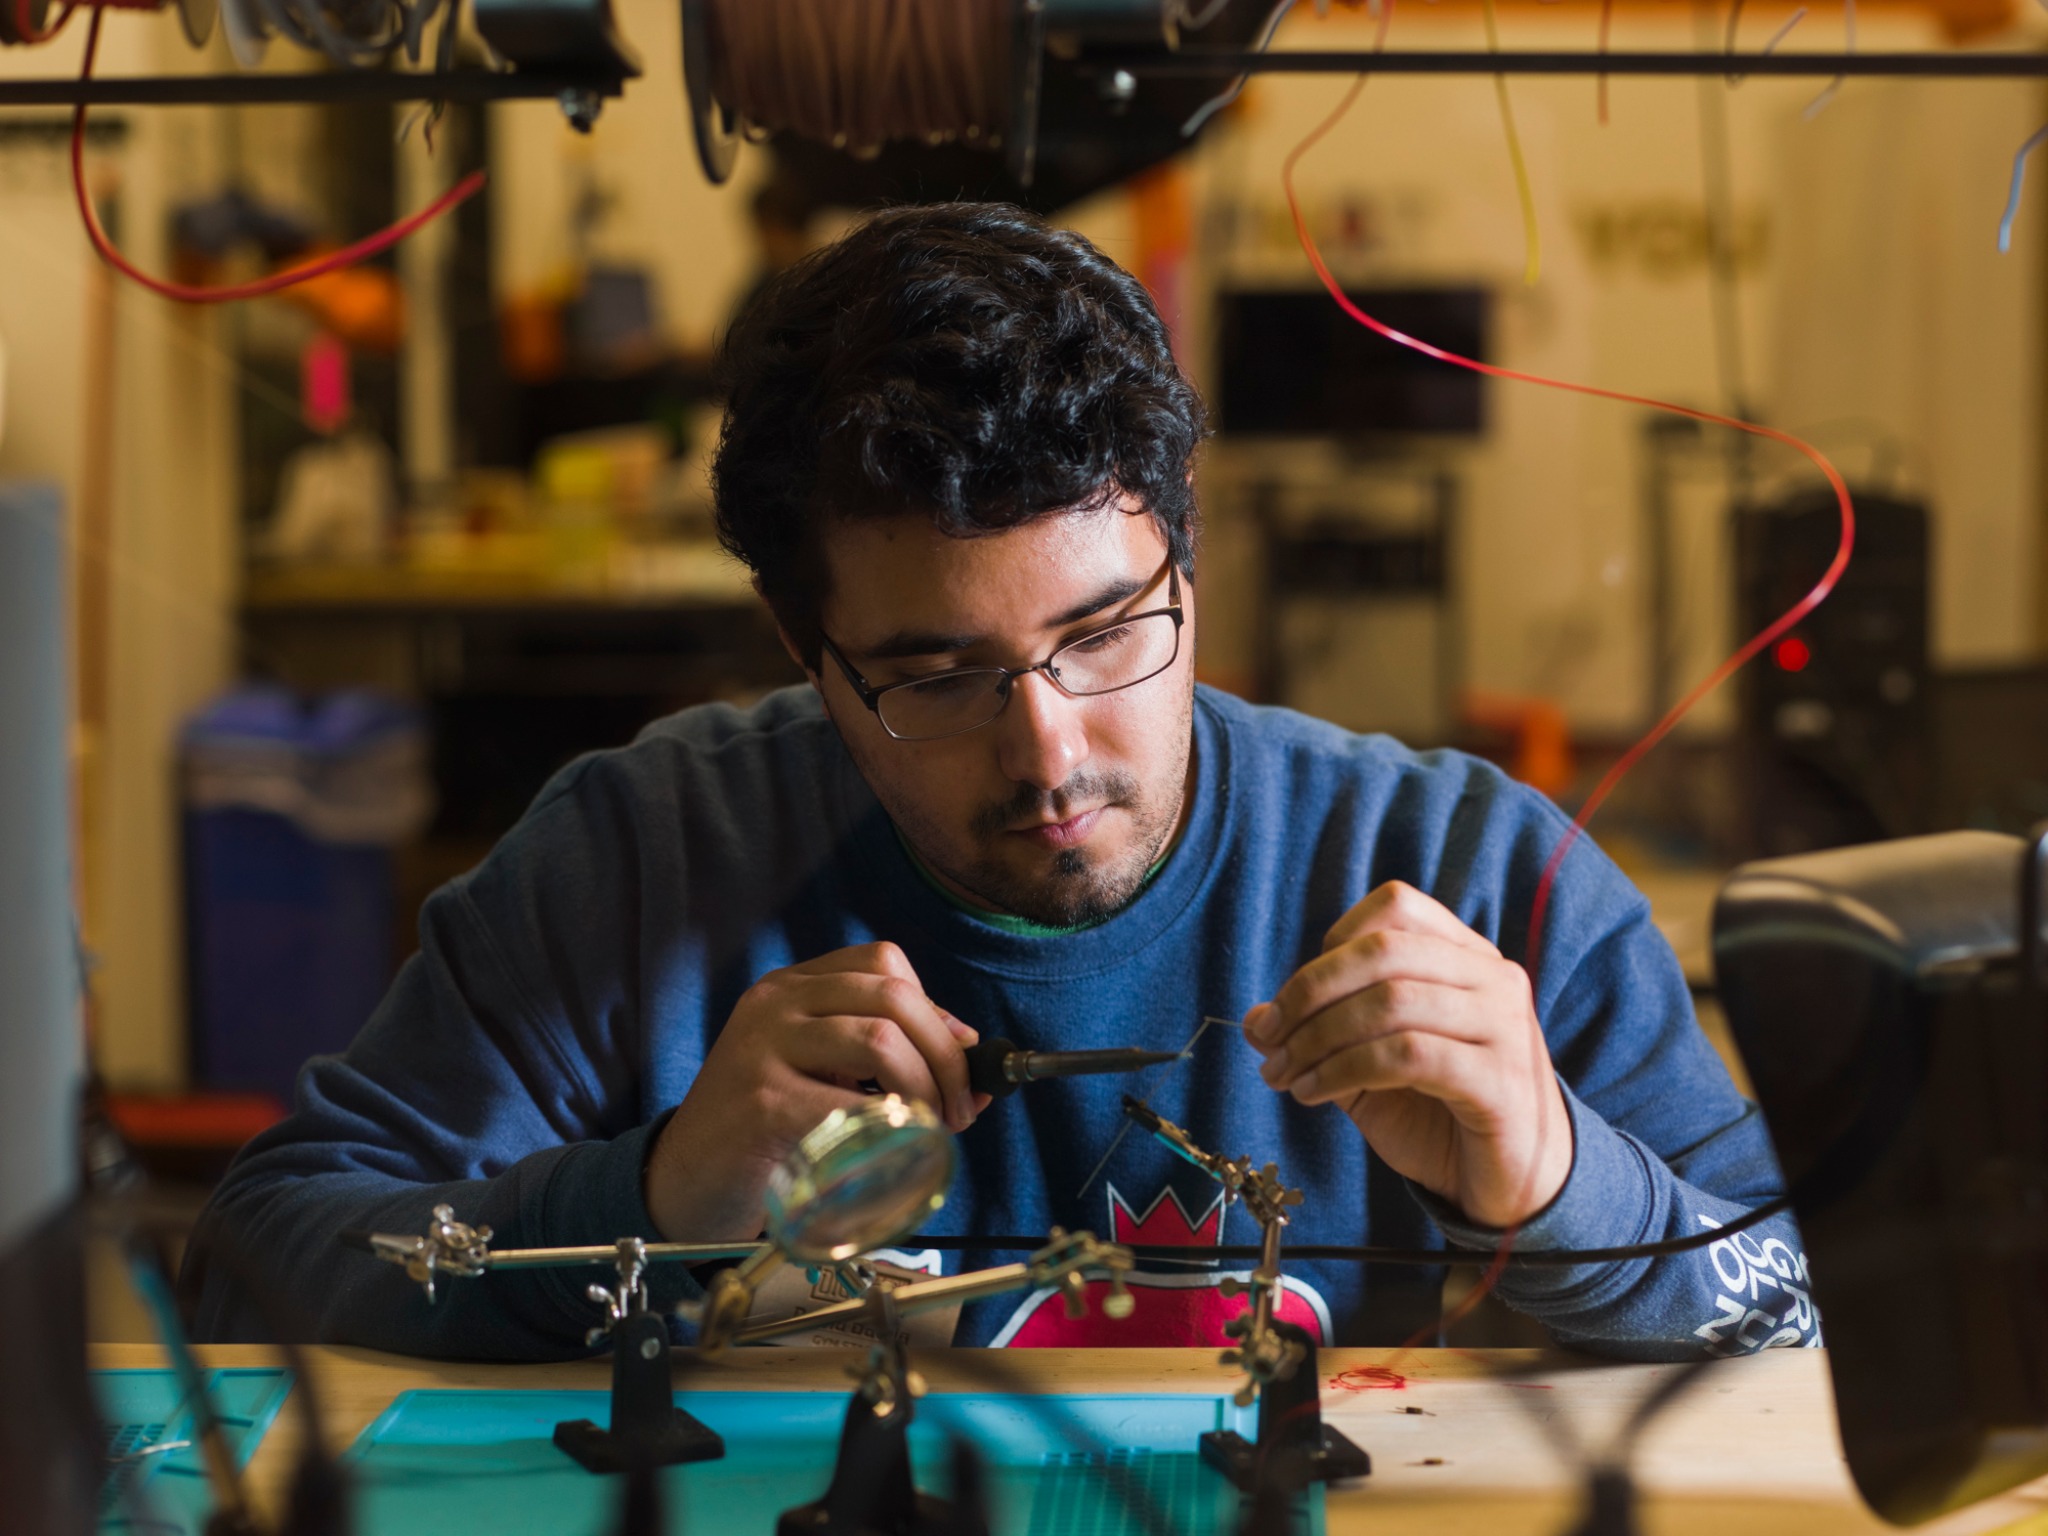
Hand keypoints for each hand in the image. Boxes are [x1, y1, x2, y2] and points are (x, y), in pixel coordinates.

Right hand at [644, 942, 991, 1241]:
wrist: (680, 1183)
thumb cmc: (762, 1132)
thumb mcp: (817, 1072)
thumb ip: (877, 1054)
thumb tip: (967, 1050)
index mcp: (792, 987)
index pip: (884, 962)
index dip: (936, 1009)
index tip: (962, 1058)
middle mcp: (775, 1003)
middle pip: (892, 994)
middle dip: (945, 1053)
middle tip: (961, 1107)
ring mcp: (763, 1046)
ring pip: (880, 1039)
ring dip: (927, 1088)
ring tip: (933, 1128)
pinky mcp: (761, 1100)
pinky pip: (851, 1103)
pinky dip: (892, 1126)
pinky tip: (895, 1147)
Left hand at [1244, 881, 1571, 1229]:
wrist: (1515, 1188)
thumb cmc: (1441, 1117)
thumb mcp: (1369, 1069)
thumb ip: (1320, 1037)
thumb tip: (1257, 1021)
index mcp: (1466, 957)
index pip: (1395, 908)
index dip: (1331, 947)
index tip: (1289, 1002)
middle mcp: (1492, 978)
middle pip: (1385, 950)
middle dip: (1310, 992)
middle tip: (1270, 1038)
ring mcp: (1504, 1025)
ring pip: (1392, 1001)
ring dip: (1319, 1038)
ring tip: (1286, 1075)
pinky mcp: (1500, 1079)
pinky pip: (1407, 1055)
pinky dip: (1344, 1070)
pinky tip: (1314, 1093)